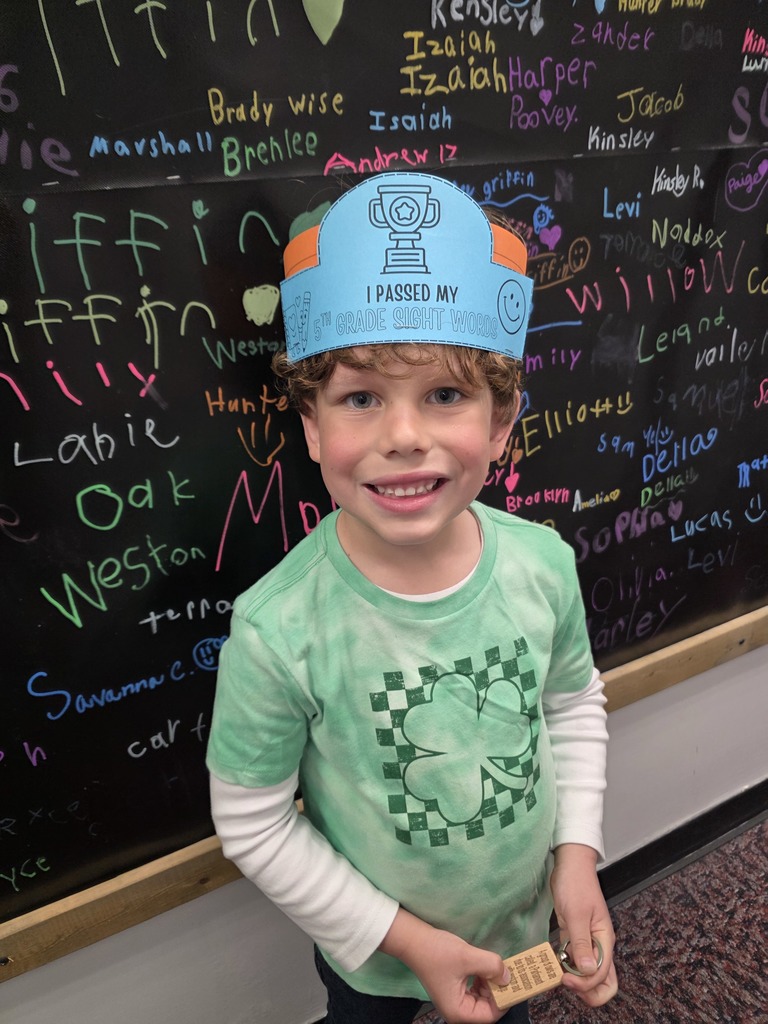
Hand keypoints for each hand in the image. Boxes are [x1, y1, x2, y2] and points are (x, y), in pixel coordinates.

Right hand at [379, 908, 510, 1022]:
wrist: (413, 939)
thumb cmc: (437, 951)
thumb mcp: (467, 957)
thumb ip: (491, 966)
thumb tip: (508, 976)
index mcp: (458, 1012)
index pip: (490, 1015)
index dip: (504, 999)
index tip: (515, 982)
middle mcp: (457, 1010)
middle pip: (487, 1008)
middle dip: (499, 990)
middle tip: (509, 972)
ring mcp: (455, 1000)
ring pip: (483, 998)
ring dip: (491, 983)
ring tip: (497, 967)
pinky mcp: (455, 989)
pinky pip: (476, 990)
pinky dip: (483, 979)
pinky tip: (485, 966)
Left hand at [550, 843, 618, 1006]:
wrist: (569, 864)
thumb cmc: (575, 884)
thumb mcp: (577, 913)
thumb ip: (582, 943)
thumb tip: (588, 972)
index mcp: (604, 940)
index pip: (601, 975)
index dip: (585, 983)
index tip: (565, 977)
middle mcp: (598, 944)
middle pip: (602, 981)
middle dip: (587, 990)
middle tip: (566, 982)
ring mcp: (586, 941)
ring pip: (588, 973)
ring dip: (576, 979)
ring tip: (557, 973)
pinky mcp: (574, 936)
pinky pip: (574, 959)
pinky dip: (566, 965)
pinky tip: (553, 961)